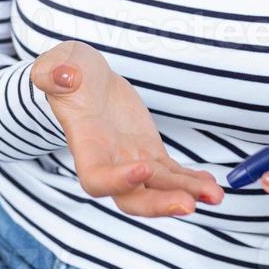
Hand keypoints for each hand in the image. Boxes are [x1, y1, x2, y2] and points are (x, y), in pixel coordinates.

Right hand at [31, 40, 223, 217]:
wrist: (88, 79)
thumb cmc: (69, 72)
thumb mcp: (55, 64)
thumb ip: (53, 72)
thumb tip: (64, 76)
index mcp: (84, 145)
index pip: (96, 179)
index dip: (118, 180)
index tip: (142, 167)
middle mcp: (109, 162)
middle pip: (132, 199)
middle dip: (159, 204)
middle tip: (189, 204)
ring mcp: (132, 160)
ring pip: (159, 188)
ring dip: (187, 193)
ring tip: (215, 195)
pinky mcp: (150, 153)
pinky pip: (172, 174)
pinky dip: (191, 180)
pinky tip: (211, 184)